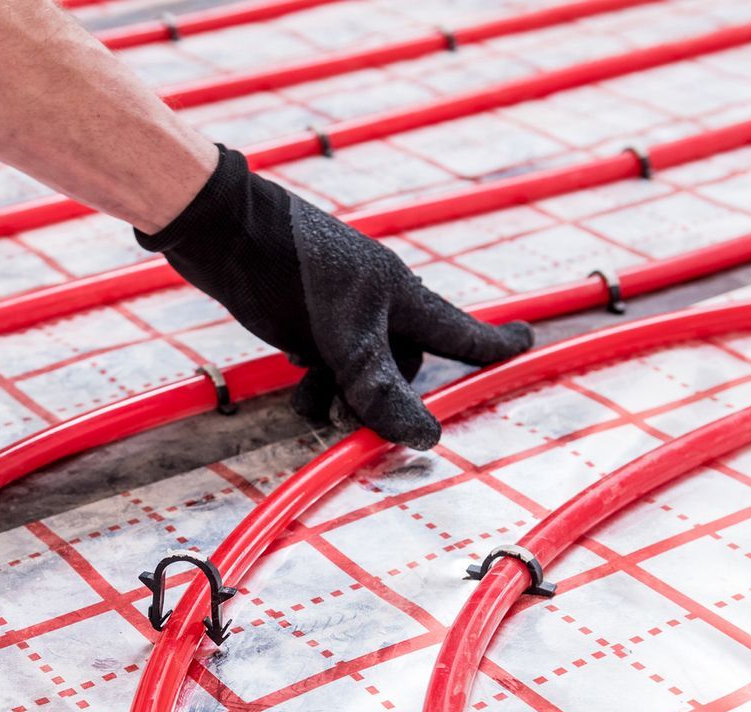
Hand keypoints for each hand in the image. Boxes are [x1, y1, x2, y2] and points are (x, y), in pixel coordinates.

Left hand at [138, 145, 532, 449]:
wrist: (225, 234)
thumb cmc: (294, 272)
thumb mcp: (345, 340)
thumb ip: (381, 391)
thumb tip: (427, 438)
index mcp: (402, 296)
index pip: (458, 330)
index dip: (491, 344)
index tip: (524, 342)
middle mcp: (378, 303)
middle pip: (403, 367)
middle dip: (384, 399)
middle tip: (359, 420)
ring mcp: (341, 311)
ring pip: (360, 372)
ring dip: (342, 397)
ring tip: (316, 404)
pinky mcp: (305, 317)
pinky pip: (327, 364)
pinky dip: (317, 382)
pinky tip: (300, 380)